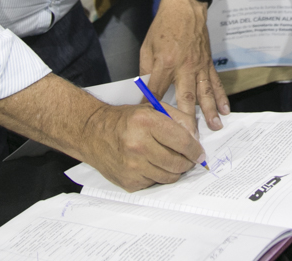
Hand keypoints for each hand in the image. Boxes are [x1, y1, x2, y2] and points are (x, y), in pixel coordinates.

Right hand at [82, 102, 206, 191]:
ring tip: (169, 160)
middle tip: (187, 158)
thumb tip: (195, 138)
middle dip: (187, 162)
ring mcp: (132, 166)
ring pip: (169, 176)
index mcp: (146, 122)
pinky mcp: (128, 182)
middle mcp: (138, 145)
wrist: (92, 133)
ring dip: (174, 170)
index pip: (182, 141)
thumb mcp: (151, 108)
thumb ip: (178, 119)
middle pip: (178, 162)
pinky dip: (158, 176)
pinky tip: (151, 165)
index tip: (199, 152)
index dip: (196, 149)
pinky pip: (155, 183)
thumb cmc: (123, 120)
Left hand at [140, 0, 229, 130]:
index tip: (150, 125)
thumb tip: (144, 93)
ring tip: (214, 128)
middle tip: (189, 139)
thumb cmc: (163, 27)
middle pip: (185, 98)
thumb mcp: (146, 47)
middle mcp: (184, 66)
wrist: (184, 7)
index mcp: (165, 62)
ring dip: (210, 112)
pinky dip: (221, 97)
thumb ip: (146, 71)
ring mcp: (198, 65)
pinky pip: (215, 82)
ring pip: (205, 93)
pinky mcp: (208, 63)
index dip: (151, 108)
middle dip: (187, 120)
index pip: (156, 91)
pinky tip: (225, 110)